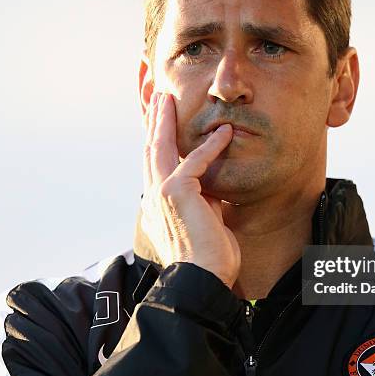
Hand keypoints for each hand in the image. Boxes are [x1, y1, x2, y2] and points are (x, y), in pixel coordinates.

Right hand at [140, 91, 240, 287]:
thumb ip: (201, 198)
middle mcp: (153, 196)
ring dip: (165, 120)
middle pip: (150, 148)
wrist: (203, 278)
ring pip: (160, 147)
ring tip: (167, 99)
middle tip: (156, 98)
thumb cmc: (207, 256)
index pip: (153, 164)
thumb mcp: (202, 220)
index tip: (156, 121)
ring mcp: (161, 193)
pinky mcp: (176, 192)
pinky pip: (195, 160)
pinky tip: (224, 132)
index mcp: (156, 204)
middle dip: (153, 121)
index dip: (154, 139)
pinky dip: (211, 146)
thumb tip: (209, 183)